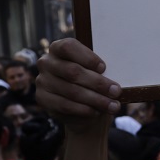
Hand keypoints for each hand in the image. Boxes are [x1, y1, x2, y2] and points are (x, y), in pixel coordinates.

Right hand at [35, 39, 120, 159]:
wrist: (80, 107)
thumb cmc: (90, 82)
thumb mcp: (94, 71)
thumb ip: (98, 69)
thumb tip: (114, 77)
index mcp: (58, 48)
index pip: (69, 47)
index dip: (87, 57)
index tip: (104, 68)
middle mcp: (47, 62)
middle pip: (72, 71)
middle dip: (97, 83)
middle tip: (116, 91)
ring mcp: (42, 81)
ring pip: (71, 91)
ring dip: (95, 100)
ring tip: (113, 105)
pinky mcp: (42, 99)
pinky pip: (65, 105)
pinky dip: (84, 109)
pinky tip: (97, 112)